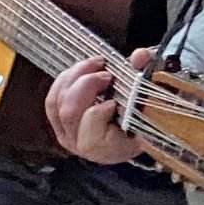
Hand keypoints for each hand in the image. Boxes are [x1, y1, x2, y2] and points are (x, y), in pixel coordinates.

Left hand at [45, 49, 155, 165]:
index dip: (100, 112)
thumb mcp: (151, 102)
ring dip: (76, 77)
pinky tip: (82, 70)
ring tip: (96, 65)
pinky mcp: (57, 122)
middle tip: (107, 74)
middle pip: (70, 113)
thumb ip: (146, 78)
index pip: (92, 136)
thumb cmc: (143, 120)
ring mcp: (67, 134)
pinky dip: (65, 80)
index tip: (115, 100)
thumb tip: (140, 55)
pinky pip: (52, 100)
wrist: (130, 133)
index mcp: (109, 149)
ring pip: (58, 103)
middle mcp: (82, 145)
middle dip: (87, 85)